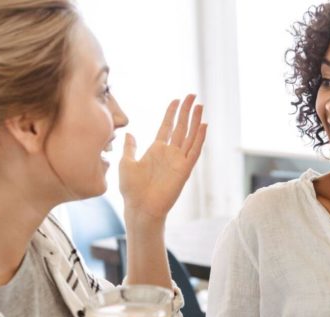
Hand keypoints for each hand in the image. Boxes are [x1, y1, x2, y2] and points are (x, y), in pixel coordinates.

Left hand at [119, 94, 206, 220]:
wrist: (140, 207)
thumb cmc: (132, 189)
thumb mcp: (126, 163)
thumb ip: (130, 147)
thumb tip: (130, 133)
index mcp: (156, 150)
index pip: (167, 126)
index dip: (172, 113)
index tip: (177, 100)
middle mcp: (169, 153)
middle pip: (181, 127)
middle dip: (186, 111)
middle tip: (193, 96)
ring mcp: (178, 161)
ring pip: (190, 136)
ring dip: (195, 121)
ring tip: (200, 106)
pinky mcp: (184, 169)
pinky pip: (194, 151)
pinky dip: (199, 139)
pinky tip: (203, 126)